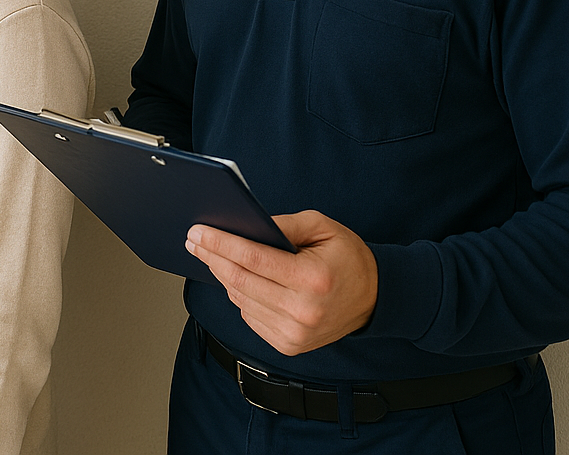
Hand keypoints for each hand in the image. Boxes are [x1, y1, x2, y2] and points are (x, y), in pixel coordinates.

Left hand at [185, 210, 378, 356]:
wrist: (375, 299)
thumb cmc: (348, 258)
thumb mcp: (323, 227)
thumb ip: (284, 224)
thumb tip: (246, 223)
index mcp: (312, 279)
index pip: (252, 258)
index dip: (220, 243)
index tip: (198, 231)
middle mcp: (302, 311)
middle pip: (239, 280)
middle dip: (212, 257)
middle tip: (194, 240)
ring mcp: (294, 333)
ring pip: (240, 300)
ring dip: (222, 276)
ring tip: (210, 255)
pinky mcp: (288, 345)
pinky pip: (249, 316)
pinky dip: (239, 295)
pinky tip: (237, 279)